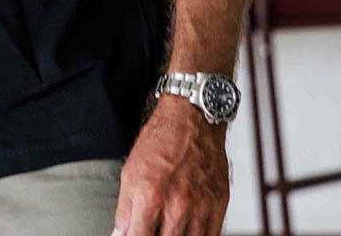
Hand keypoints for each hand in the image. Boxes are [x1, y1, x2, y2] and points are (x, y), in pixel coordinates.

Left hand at [111, 95, 229, 235]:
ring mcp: (201, 206)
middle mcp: (177, 204)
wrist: (192, 117)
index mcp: (150, 195)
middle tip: (154, 227)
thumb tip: (120, 235)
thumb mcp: (131, 170)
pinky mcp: (219, 204)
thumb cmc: (161, 139)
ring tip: (169, 226)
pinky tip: (188, 229)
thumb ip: (125, 209)